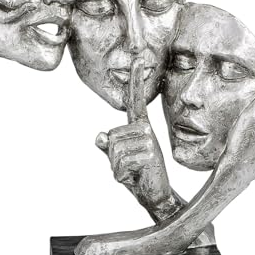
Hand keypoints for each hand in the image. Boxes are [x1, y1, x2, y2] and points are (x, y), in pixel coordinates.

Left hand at [95, 57, 171, 213]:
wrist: (156, 195)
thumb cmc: (138, 175)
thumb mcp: (120, 160)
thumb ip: (108, 148)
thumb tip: (98, 136)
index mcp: (140, 128)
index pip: (135, 102)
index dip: (136, 81)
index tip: (139, 59)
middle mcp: (145, 130)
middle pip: (110, 137)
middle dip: (112, 157)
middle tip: (130, 166)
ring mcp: (149, 141)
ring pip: (114, 152)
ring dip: (117, 168)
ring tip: (134, 172)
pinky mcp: (150, 154)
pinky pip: (120, 165)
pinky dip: (122, 177)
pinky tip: (135, 178)